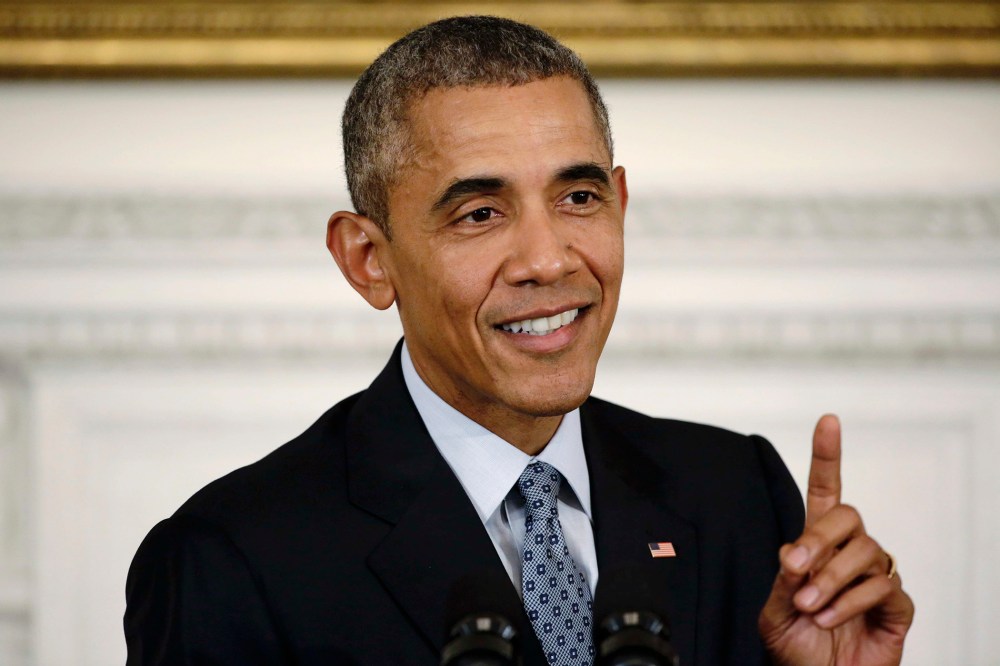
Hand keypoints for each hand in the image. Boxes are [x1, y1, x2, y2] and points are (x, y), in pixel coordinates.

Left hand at [758, 414, 913, 664]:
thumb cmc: (796, 649)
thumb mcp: (774, 611)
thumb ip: (783, 578)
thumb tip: (792, 548)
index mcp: (816, 546)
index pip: (825, 491)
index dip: (828, 456)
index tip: (829, 421)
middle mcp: (849, 553)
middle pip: (848, 515)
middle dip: (819, 540)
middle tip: (795, 569)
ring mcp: (876, 577)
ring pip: (865, 552)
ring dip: (831, 580)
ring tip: (809, 608)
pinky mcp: (897, 606)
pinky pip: (883, 587)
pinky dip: (850, 603)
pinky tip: (830, 619)